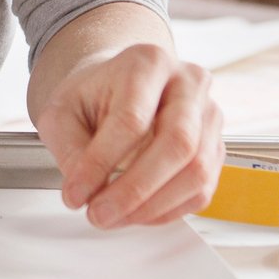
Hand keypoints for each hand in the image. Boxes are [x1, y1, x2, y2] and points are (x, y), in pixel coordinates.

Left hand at [33, 42, 223, 229]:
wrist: (116, 87)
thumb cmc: (92, 96)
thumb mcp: (61, 112)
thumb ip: (69, 148)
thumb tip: (84, 190)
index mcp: (147, 62)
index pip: (132, 118)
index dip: (102, 163)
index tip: (76, 192)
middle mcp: (188, 82)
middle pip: (177, 143)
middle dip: (135, 190)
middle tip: (100, 213)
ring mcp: (209, 114)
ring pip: (196, 170)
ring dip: (152, 206)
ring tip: (114, 216)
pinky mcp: (216, 146)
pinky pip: (202, 189)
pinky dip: (168, 210)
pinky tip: (137, 213)